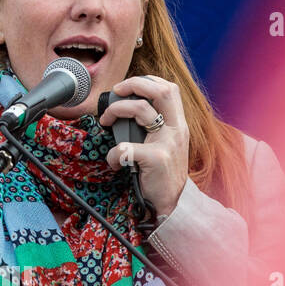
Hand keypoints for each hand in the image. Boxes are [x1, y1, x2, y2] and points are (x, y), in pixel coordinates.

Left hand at [99, 74, 189, 218]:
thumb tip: (125, 111)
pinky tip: (114, 162)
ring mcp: (168, 143)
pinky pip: (126, 147)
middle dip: (134, 84)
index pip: (169, 89)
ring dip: (116, 110)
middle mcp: (176, 130)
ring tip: (106, 121)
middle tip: (116, 92)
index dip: (147, 81)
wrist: (168, 204)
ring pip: (140, 110)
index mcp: (178, 125)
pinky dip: (114, 153)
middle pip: (161, 91)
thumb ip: (153, 128)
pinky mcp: (156, 159)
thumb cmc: (160, 174)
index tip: (128, 86)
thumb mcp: (164, 146)